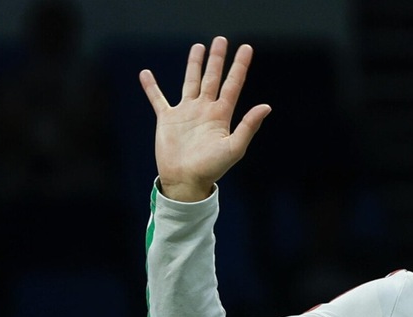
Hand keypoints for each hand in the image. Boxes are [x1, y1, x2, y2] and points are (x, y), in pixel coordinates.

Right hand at [139, 36, 271, 201]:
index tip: (247, 49)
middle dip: (217, 59)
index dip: (240, 66)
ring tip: (198, 47)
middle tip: (221, 40)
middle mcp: (205, 110)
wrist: (185, 181)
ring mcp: (186, 113)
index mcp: (221, 115)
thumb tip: (266, 106)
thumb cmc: (211, 168)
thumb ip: (248, 126)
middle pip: (212, 77)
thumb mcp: (234, 148)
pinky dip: (151, 87)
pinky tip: (145, 74)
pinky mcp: (167, 119)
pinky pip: (158, 99)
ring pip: (190, 82)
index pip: (233, 84)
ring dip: (194, 65)